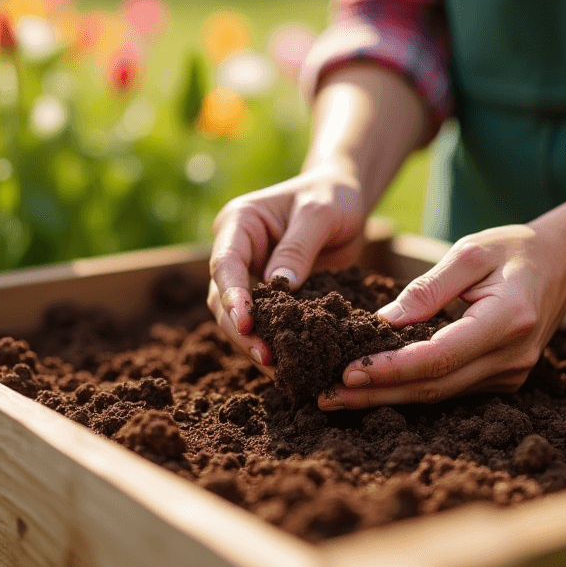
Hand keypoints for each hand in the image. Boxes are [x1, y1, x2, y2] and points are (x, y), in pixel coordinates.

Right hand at [208, 168, 366, 370]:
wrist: (343, 197)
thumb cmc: (331, 196)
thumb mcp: (320, 213)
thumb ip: (299, 246)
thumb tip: (281, 285)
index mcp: (239, 223)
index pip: (225, 263)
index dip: (232, 295)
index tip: (246, 323)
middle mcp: (236, 250)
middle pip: (222, 297)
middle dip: (241, 330)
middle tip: (265, 357)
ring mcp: (249, 274)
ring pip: (238, 317)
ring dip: (254, 343)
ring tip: (278, 370)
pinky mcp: (269, 295)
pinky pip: (264, 322)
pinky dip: (272, 343)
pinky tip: (289, 365)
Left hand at [318, 222, 565, 409]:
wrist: (562, 264)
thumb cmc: (512, 249)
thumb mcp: (468, 252)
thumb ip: (427, 289)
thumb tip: (383, 323)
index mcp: (507, 319)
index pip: (440, 356)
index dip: (391, 368)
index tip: (348, 370)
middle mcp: (513, 356)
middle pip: (435, 386)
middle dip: (378, 393)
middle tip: (327, 396)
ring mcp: (511, 374)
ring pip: (440, 395)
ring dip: (389, 397)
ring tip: (340, 396)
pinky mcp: (503, 379)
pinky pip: (451, 390)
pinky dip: (411, 389)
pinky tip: (377, 387)